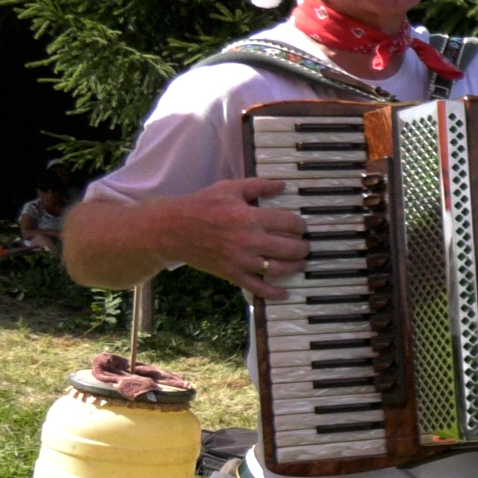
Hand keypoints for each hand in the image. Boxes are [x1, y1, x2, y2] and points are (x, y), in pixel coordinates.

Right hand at [162, 178, 307, 298]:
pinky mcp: (232, 274)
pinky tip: (285, 293)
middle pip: (290, 247)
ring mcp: (241, 260)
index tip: (303, 227)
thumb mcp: (229, 188)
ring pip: (279, 268)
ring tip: (301, 263)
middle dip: (303, 247)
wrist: (172, 229)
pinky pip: (257, 287)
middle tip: (306, 246)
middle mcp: (249, 240)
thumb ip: (258, 186)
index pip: (289, 223)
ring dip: (296, 267)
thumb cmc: (201, 205)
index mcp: (250, 217)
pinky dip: (274, 292)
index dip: (301, 226)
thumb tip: (282, 184)